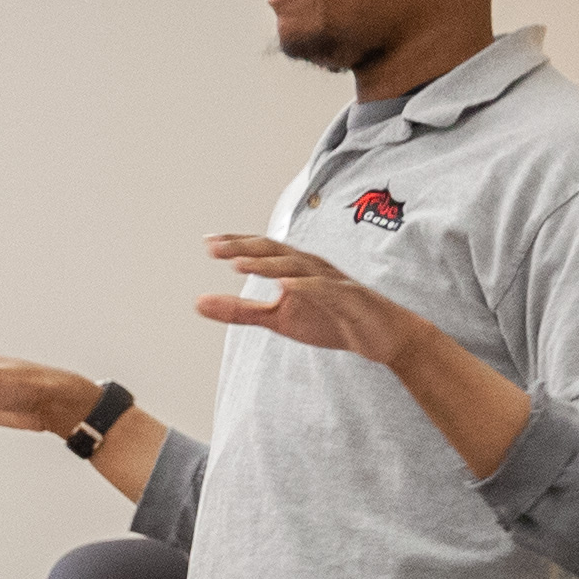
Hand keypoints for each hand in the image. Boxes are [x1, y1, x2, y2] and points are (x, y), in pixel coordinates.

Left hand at [192, 235, 413, 358]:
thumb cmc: (329, 321)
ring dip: (268, 263)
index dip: (236, 244)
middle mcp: (313, 268)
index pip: (262, 251)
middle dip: (245, 247)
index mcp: (295, 269)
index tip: (207, 242)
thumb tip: (197, 302)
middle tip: (213, 247)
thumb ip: (240, 311)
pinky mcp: (349, 299)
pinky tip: (284, 286)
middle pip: (276, 251)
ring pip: (298, 266)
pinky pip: (326, 290)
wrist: (381, 337)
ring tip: (239, 263)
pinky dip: (305, 286)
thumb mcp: (278, 319)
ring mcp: (332, 281)